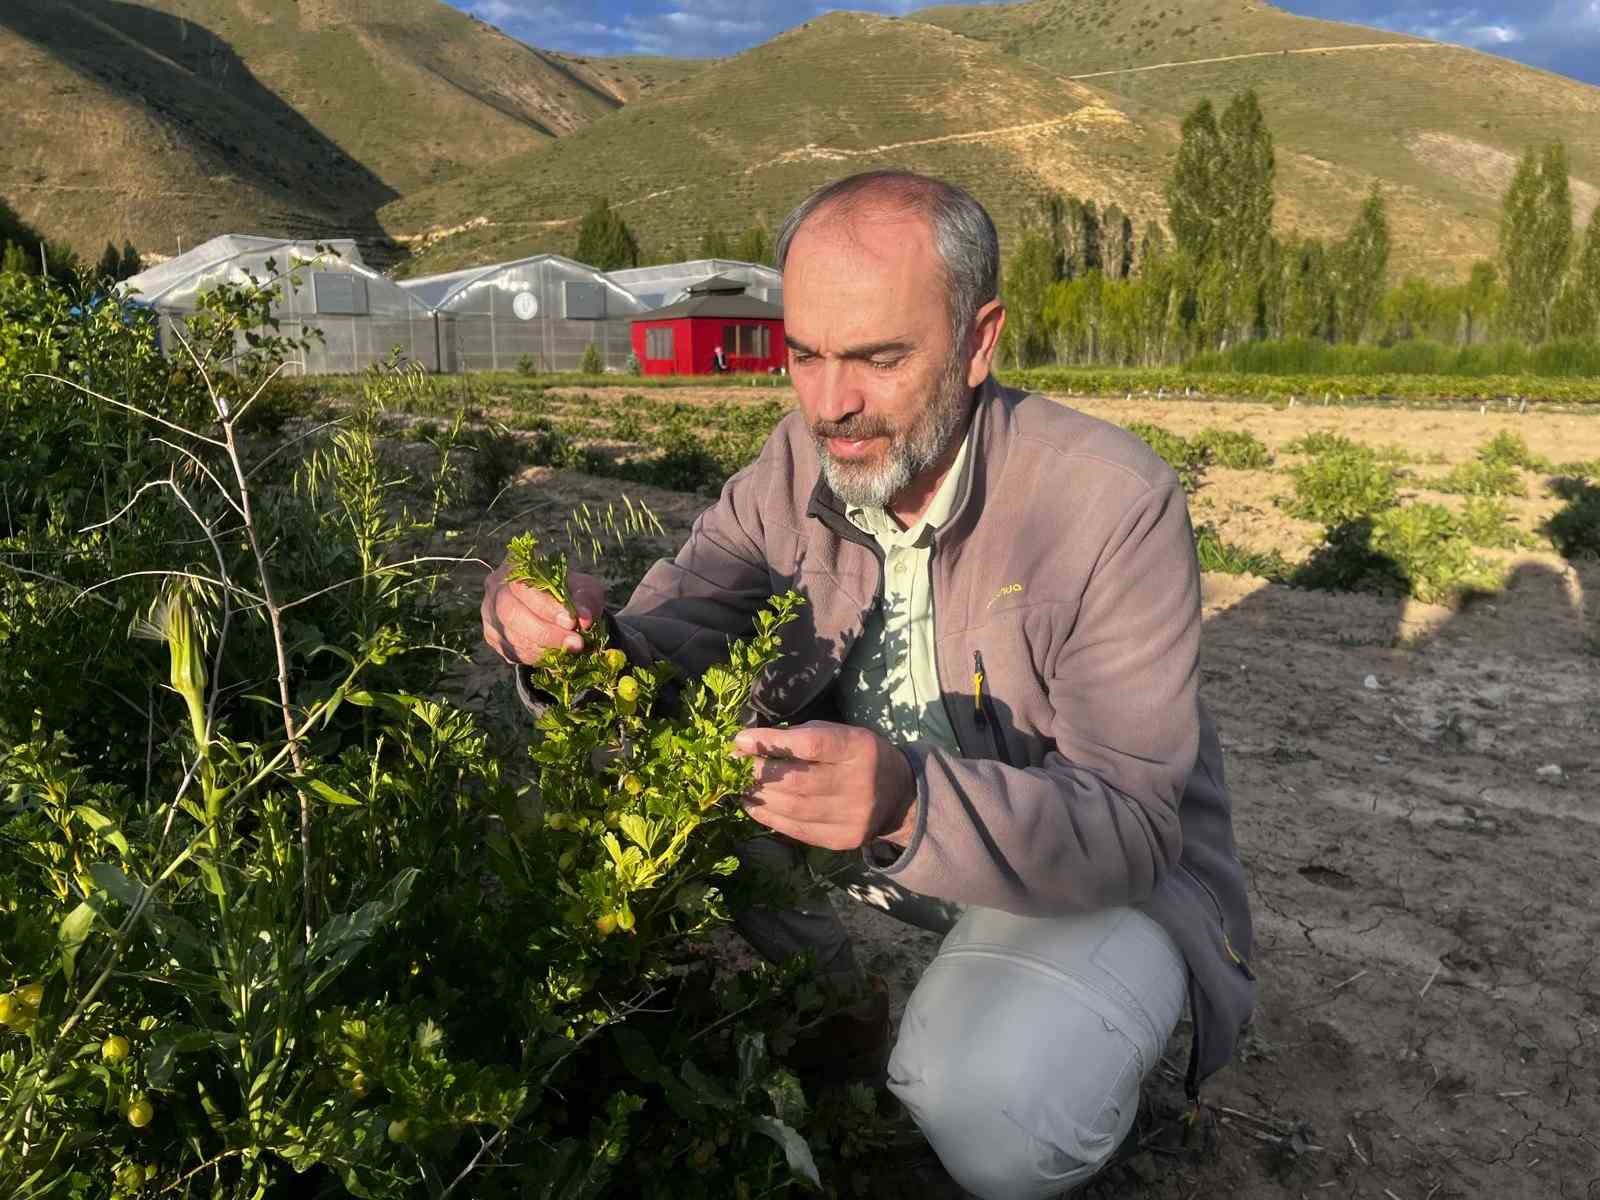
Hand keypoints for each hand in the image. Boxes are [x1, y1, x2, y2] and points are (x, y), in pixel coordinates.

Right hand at [481, 559, 605, 662]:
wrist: (556, 609)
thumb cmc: (569, 593)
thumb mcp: (584, 588)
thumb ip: (586, 600)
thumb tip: (584, 620)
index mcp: (515, 566)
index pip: (523, 586)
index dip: (546, 607)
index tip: (571, 622)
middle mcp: (496, 587)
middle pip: (510, 612)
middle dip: (545, 632)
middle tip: (574, 643)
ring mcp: (489, 612)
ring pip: (509, 635)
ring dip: (542, 648)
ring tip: (569, 650)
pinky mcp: (491, 635)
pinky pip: (510, 650)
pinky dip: (535, 656)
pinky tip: (553, 654)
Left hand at [732, 722, 916, 850]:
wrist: (899, 797)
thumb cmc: (859, 756)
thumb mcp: (841, 734)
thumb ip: (802, 737)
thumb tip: (751, 744)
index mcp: (859, 748)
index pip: (811, 745)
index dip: (772, 743)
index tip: (740, 739)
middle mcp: (858, 784)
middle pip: (797, 781)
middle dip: (757, 771)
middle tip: (732, 764)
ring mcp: (851, 816)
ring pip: (793, 808)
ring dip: (758, 795)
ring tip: (738, 784)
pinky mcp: (842, 839)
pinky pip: (797, 830)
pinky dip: (768, 816)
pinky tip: (752, 804)